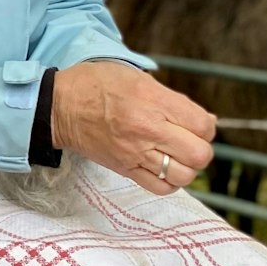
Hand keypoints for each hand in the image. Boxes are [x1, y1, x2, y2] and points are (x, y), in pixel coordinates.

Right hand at [50, 61, 214, 195]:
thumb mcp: (139, 78)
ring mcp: (136, 153)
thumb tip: (206, 121)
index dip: (206, 125)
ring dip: (187, 167)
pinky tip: (165, 169)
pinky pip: (160, 187)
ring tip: (177, 156)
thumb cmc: (97, 85)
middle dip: (201, 148)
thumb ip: (173, 100)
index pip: (203, 125)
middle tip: (189, 141)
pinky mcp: (125, 169)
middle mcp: (148, 130)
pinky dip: (170, 182)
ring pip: (183, 175)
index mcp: (154, 102)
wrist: (60, 106)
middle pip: (199, 154)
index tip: (196, 122)